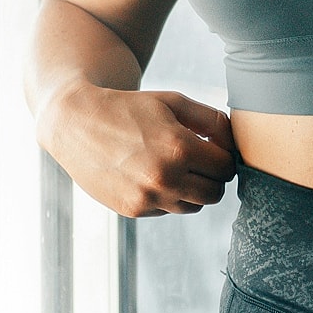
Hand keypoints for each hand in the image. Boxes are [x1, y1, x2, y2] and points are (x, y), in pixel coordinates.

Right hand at [48, 84, 236, 217]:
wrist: (77, 123)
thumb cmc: (131, 108)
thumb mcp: (174, 102)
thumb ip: (213, 121)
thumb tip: (235, 145)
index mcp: (180, 148)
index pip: (226, 167)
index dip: (224, 157)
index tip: (214, 149)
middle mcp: (165, 178)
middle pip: (216, 193)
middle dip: (212, 176)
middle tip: (199, 160)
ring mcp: (147, 198)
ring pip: (194, 206)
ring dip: (192, 189)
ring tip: (174, 166)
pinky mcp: (132, 210)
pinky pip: (167, 210)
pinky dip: (167, 196)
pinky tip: (150, 175)